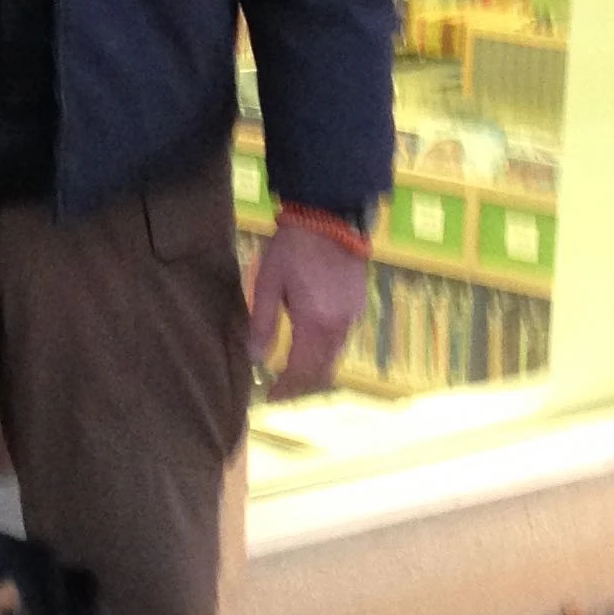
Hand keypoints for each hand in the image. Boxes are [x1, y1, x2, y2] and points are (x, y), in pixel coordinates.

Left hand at [246, 216, 369, 401]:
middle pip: (322, 371)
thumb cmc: (293, 248)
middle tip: (280, 390)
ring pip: (334, 357)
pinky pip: (341, 340)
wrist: (331, 217)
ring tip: (291, 372)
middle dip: (301, 386)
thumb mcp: (268, 283)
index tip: (271, 398)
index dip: (286, 388)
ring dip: (314, 370)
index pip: (301, 370)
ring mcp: (353, 316)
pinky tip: (309, 346)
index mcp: (315, 323)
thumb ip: (262, 323)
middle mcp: (339, 326)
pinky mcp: (358, 305)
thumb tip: (255, 358)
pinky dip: (324, 352)